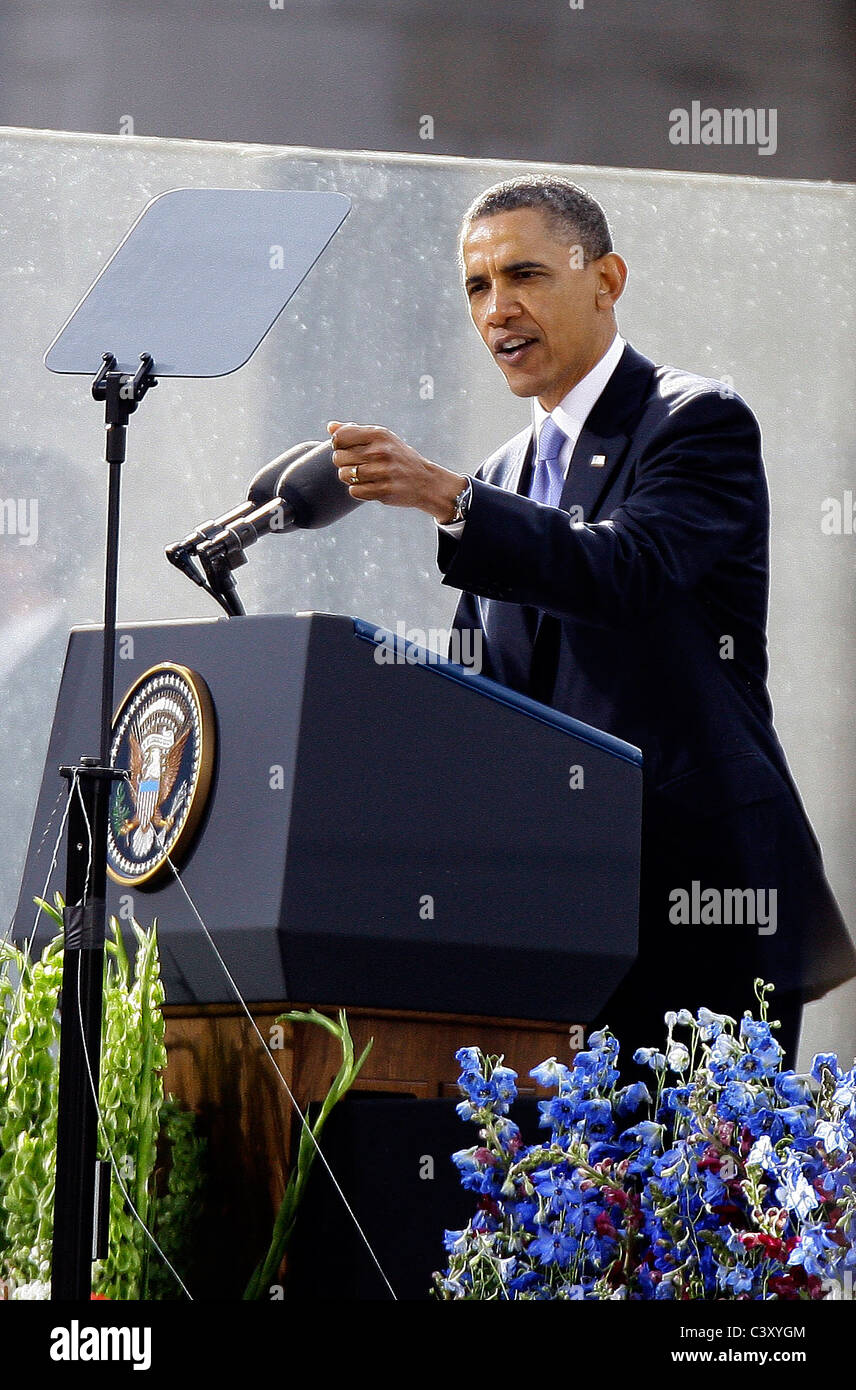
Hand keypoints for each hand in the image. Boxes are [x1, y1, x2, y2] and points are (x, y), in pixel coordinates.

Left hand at [327, 420, 464, 522]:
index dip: (338, 445)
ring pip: (344, 475)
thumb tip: (330, 427)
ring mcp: (382, 472)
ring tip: (363, 476)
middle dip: (344, 463)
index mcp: (378, 434)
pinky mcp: (383, 491)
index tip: (347, 449)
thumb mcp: (381, 438)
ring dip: (350, 478)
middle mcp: (380, 451)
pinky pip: (353, 491)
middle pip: (338, 458)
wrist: (425, 481)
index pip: (339, 437)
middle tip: (357, 464)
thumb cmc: (398, 457)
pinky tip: (370, 486)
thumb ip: (355, 431)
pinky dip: (358, 490)